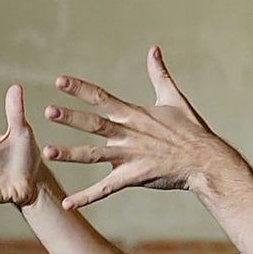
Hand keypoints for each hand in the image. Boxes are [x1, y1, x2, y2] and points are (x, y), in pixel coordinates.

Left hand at [43, 46, 230, 208]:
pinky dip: (86, 198)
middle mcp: (128, 134)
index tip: (59, 81)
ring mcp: (130, 156)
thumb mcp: (173, 98)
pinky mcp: (133, 177)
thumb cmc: (191, 130)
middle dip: (70, 117)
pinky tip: (66, 204)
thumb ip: (159, 74)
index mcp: (133, 114)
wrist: (205, 161)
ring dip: (70, 155)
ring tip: (47, 152)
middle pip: (94, 124)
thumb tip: (154, 49)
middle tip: (47, 111)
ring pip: (94, 156)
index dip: (80, 89)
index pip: (101, 98)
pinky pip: (105, 189)